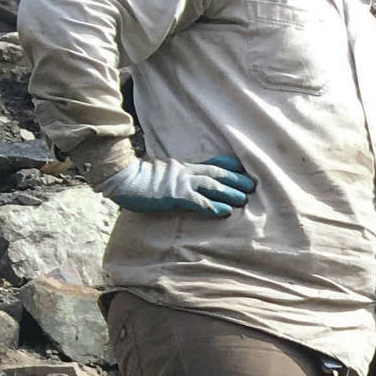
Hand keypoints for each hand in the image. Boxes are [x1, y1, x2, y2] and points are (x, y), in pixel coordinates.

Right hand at [98, 155, 254, 215]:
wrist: (120, 178)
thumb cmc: (140, 179)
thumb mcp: (164, 174)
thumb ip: (179, 176)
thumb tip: (190, 185)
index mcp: (184, 167)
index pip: (212, 163)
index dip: (230, 166)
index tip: (246, 170)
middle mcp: (186, 172)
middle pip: (217, 173)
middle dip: (237, 179)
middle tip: (254, 186)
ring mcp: (180, 183)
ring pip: (211, 185)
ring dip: (229, 192)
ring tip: (245, 199)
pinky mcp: (174, 195)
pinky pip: (197, 201)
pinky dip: (212, 206)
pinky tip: (225, 212)